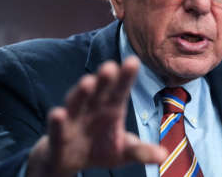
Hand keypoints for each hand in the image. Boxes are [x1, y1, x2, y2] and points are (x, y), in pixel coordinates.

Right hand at [27, 57, 166, 176]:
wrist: (70, 160)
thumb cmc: (100, 148)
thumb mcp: (124, 151)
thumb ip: (141, 151)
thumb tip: (163, 156)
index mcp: (111, 108)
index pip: (120, 90)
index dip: (126, 76)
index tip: (133, 61)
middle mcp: (92, 108)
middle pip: (99, 91)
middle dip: (104, 80)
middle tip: (110, 66)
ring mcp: (74, 120)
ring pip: (77, 103)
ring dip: (81, 93)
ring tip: (88, 82)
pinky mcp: (59, 136)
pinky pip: (58, 128)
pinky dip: (58, 121)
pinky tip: (58, 113)